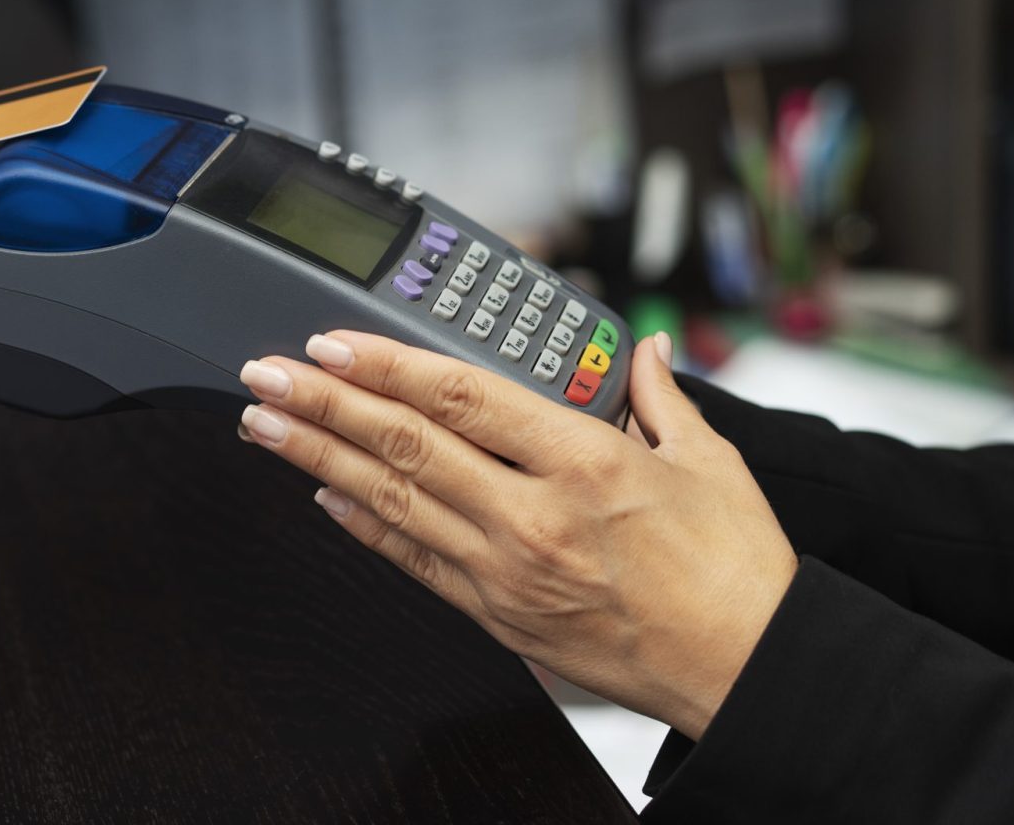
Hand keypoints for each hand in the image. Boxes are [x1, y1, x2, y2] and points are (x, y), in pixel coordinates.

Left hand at [235, 330, 796, 738]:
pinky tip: (322, 496)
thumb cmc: (735, 571)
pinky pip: (414, 561)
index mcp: (587, 463)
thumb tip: (641, 350)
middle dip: (324, 405)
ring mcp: (507, 570)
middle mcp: (535, 515)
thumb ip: (657, 396)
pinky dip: (363, 525)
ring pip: (393, 500)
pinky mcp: (498, 614)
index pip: (463, 396)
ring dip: (318, 458)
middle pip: (407, 445)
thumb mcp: (711, 461)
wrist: (749, 671)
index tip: (333, 342)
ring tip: (264, 426)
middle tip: (265, 374)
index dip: (388, 365)